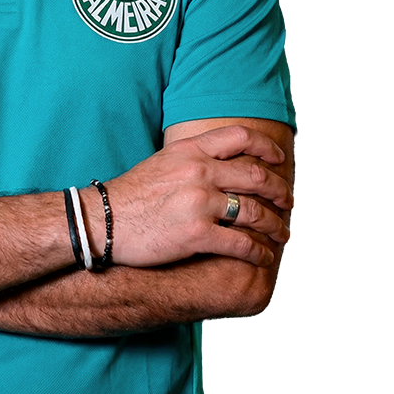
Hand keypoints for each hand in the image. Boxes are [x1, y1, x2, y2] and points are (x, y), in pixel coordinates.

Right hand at [102, 125, 291, 268]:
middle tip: (289, 201)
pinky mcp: (197, 234)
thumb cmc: (132, 194)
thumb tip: (223, 162)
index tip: (279, 160)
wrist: (104, 220)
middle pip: (256, 175)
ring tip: (282, 233)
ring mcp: (199, 203)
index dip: (267, 147)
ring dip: (275, 225)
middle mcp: (199, 171)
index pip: (240, 137)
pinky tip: (263, 256)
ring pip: (255, 212)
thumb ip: (194, 157)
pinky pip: (242, 244)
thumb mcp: (164, 161)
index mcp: (190, 150)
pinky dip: (259, 252)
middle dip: (281, 190)